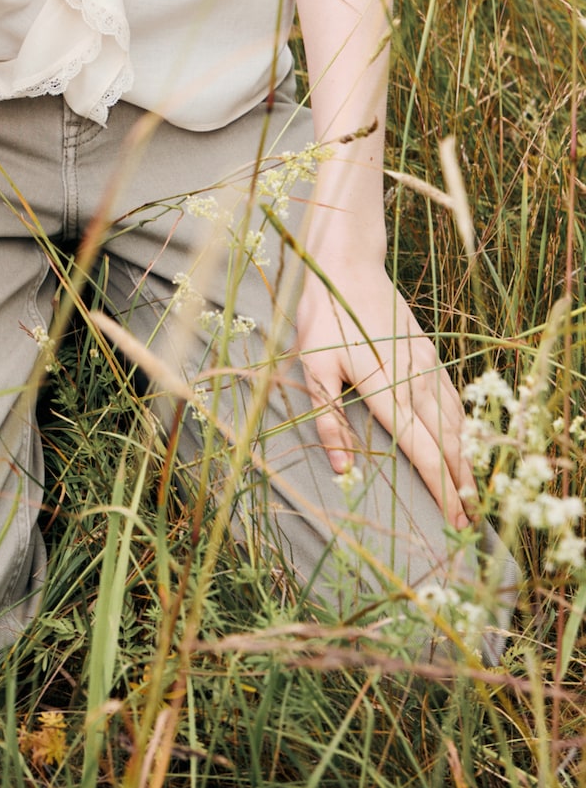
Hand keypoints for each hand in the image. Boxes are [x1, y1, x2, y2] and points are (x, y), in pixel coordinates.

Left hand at [295, 249, 475, 525]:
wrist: (347, 265)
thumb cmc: (323, 317)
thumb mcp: (312, 368)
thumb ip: (329, 420)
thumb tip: (342, 469)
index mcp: (386, 390)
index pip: (422, 450)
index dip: (440, 488)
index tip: (455, 521)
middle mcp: (414, 381)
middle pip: (447, 442)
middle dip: (461, 484)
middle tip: (472, 522)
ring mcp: (426, 365)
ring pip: (456, 421)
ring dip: (467, 458)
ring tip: (474, 492)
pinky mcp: (428, 351)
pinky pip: (452, 396)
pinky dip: (464, 425)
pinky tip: (467, 440)